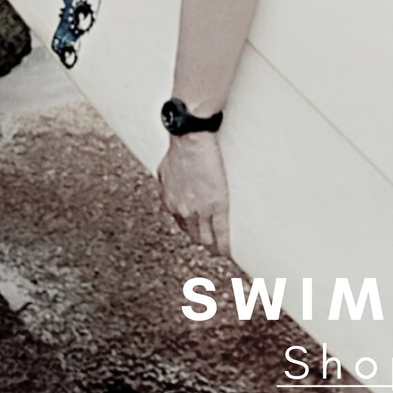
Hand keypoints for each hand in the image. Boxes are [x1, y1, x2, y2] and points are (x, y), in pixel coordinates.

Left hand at [158, 131, 230, 256]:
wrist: (190, 141)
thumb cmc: (178, 149)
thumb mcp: (164, 170)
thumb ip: (166, 182)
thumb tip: (167, 184)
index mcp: (171, 202)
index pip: (181, 223)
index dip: (190, 229)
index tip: (196, 231)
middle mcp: (183, 210)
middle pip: (193, 234)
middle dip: (202, 241)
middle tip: (210, 245)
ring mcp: (200, 210)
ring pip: (206, 237)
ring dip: (212, 245)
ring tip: (219, 250)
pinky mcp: (217, 205)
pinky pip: (221, 231)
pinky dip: (224, 243)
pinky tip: (228, 251)